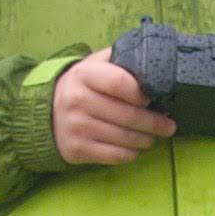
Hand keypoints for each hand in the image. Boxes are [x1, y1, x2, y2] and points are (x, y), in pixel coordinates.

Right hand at [52, 51, 166, 166]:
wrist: (45, 111)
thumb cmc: (82, 86)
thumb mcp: (94, 64)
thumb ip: (119, 59)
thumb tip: (154, 60)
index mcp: (84, 75)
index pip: (120, 83)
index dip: (142, 93)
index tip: (153, 98)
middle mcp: (77, 100)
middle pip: (128, 115)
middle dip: (155, 123)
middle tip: (169, 125)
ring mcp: (76, 126)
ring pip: (125, 138)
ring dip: (146, 140)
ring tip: (153, 136)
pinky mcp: (77, 149)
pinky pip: (114, 155)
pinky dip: (130, 153)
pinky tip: (134, 147)